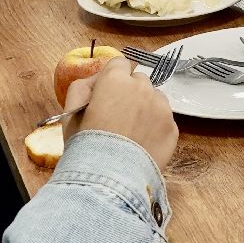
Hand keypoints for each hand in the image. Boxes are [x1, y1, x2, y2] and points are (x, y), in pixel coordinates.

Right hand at [62, 57, 178, 171]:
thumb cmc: (85, 145)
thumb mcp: (70, 112)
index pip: (119, 63)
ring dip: (145, 108)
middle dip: (130, 92)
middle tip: (118, 117)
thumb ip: (82, 87)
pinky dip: (155, 128)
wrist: (109, 178)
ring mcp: (162, 107)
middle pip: (138, 80)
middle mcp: (143, 87)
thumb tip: (97, 79)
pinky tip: (142, 144)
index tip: (107, 95)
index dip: (112, 79)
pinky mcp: (173, 128)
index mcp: (116, 80)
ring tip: (132, 132)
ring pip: (155, 98)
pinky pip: (164, 120)